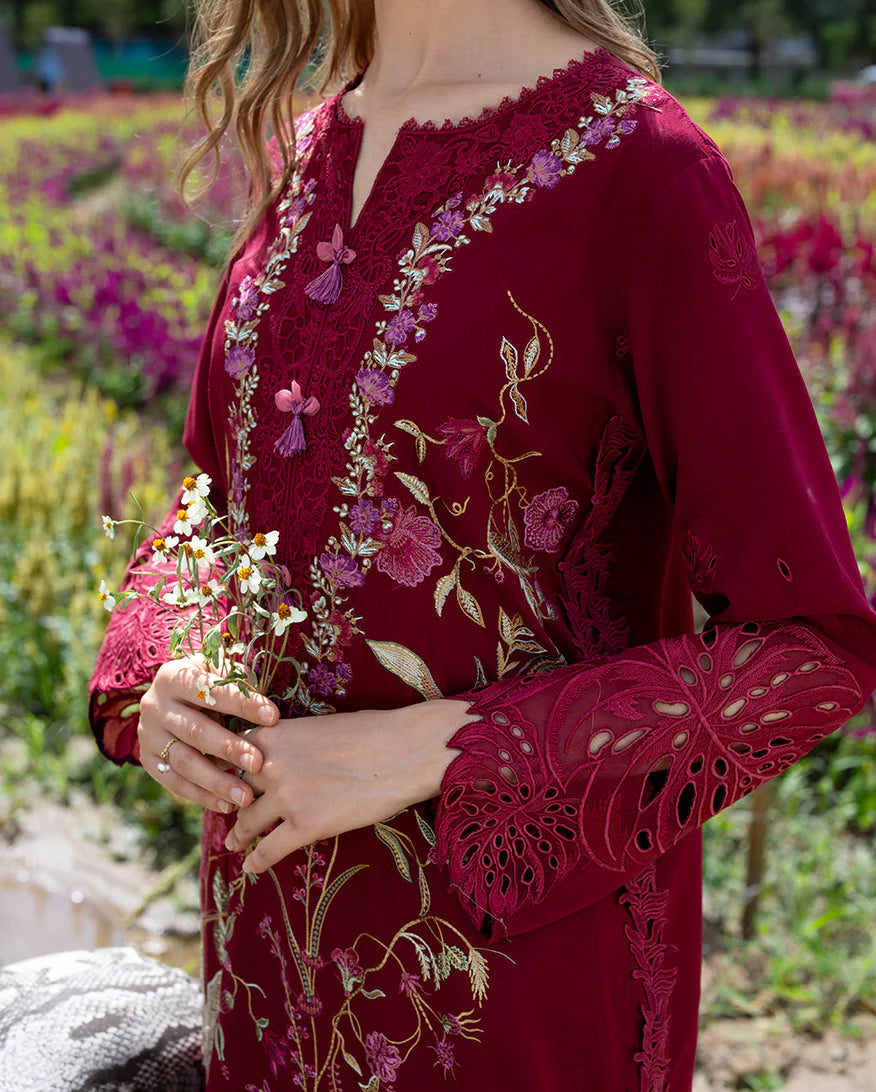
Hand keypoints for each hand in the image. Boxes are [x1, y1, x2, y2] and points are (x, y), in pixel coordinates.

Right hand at [138, 658, 279, 812]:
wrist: (173, 699)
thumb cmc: (210, 684)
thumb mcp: (221, 672)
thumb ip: (239, 682)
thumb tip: (266, 707)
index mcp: (174, 676)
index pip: (210, 690)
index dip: (243, 703)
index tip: (273, 717)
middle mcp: (154, 705)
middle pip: (195, 731)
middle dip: (229, 748)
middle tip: (258, 763)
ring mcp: (148, 735)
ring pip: (184, 762)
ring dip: (217, 781)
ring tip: (245, 796)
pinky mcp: (148, 760)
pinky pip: (175, 782)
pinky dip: (202, 795)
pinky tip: (226, 805)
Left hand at [224, 698, 477, 872]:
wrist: (403, 751)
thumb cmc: (372, 731)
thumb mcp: (320, 726)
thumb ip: (294, 742)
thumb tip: (289, 756)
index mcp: (275, 734)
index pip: (235, 754)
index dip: (230, 769)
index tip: (226, 779)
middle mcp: (271, 765)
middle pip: (235, 789)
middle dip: (229, 803)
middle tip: (224, 812)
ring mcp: (286, 797)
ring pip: (247, 821)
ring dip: (238, 834)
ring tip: (232, 842)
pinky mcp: (305, 826)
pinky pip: (269, 850)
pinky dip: (256, 862)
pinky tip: (250, 869)